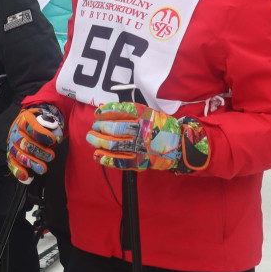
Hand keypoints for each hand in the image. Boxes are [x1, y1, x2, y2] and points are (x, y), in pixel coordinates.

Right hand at [7, 105, 64, 182]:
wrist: (33, 123)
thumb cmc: (42, 122)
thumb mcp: (47, 117)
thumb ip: (51, 123)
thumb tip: (54, 130)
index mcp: (23, 119)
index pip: (29, 125)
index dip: (40, 133)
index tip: (52, 140)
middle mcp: (15, 132)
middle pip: (24, 143)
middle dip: (38, 151)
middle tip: (51, 156)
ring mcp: (12, 144)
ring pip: (18, 155)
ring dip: (31, 162)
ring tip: (43, 169)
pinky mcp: (12, 154)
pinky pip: (12, 163)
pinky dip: (18, 171)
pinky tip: (26, 177)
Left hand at [86, 102, 209, 172]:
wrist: (179, 145)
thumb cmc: (161, 126)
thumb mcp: (148, 113)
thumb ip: (128, 111)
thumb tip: (103, 109)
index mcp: (144, 116)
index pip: (119, 112)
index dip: (105, 113)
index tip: (97, 114)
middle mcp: (142, 131)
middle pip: (114, 129)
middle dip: (99, 128)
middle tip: (93, 128)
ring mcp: (140, 147)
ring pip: (113, 145)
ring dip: (98, 142)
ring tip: (91, 139)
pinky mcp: (140, 161)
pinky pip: (119, 161)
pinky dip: (105, 158)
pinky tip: (96, 155)